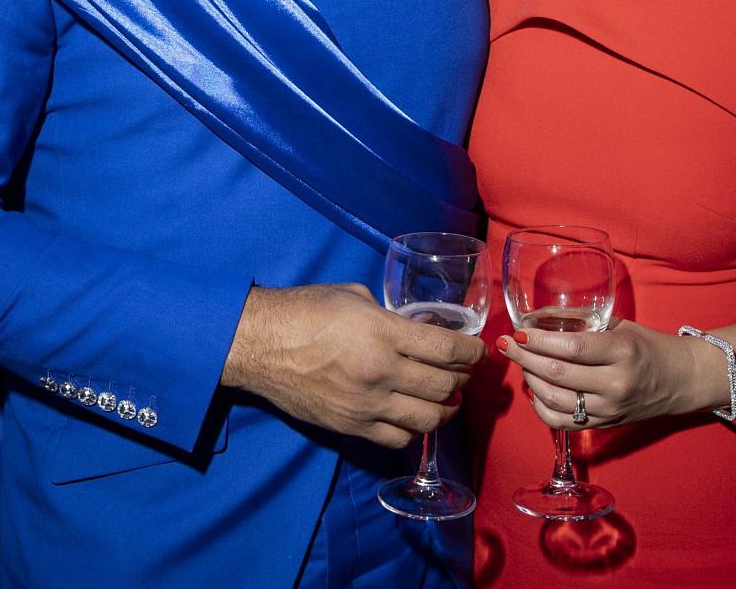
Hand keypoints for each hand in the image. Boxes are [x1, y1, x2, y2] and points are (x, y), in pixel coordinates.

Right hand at [220, 283, 485, 449]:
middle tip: (463, 373)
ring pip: (427, 419)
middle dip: (462, 379)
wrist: (259, 344)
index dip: (471, 351)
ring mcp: (366, 405)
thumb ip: (389, 316)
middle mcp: (381, 373)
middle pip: (444, 386)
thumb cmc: (304, 310)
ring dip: (446, 409)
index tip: (477, 350)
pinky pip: (397, 438)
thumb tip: (413, 328)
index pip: (447, 349)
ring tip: (448, 399)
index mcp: (384, 334)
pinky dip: (414, 429)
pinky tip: (415, 417)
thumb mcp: (354, 297)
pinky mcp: (350, 427)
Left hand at [495, 318, 723, 430]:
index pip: (572, 348)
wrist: (681, 380)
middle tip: (506, 345)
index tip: (518, 332)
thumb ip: (580, 321)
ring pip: (555, 401)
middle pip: (557, 374)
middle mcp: (614, 384)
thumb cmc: (648, 345)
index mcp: (621, 352)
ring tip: (520, 363)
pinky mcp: (603, 425)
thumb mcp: (619, 324)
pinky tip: (534, 390)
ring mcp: (609, 409)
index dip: (539, 341)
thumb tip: (537, 317)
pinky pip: (562, 422)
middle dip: (524, 358)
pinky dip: (541, 407)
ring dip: (529, 380)